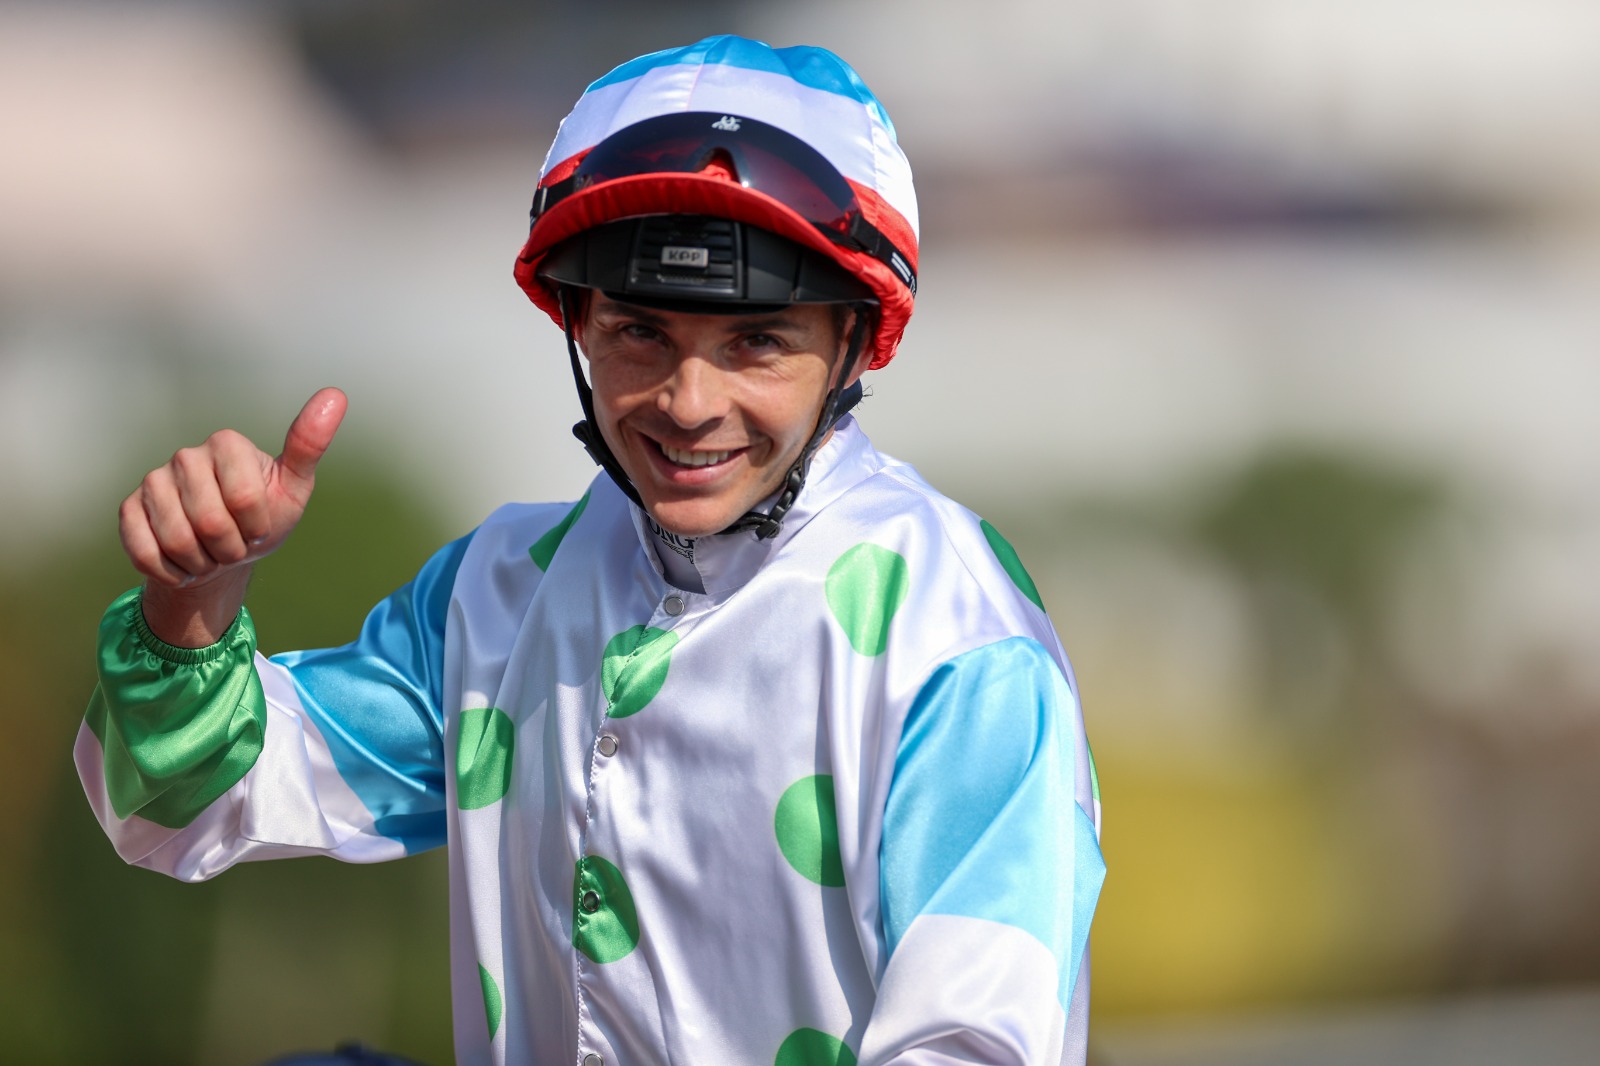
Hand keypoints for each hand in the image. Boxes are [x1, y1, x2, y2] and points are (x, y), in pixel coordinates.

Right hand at [120, 388, 346, 645]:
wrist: (224, 554)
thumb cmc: (265, 516)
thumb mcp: (294, 487)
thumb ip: (310, 444)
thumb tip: (336, 395)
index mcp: (227, 444)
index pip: (245, 499)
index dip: (256, 527)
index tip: (260, 526)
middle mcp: (186, 456)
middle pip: (209, 522)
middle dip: (230, 549)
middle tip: (236, 544)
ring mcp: (153, 481)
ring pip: (176, 540)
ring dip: (202, 563)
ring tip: (211, 552)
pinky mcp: (128, 509)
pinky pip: (145, 553)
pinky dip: (172, 571)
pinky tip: (183, 563)